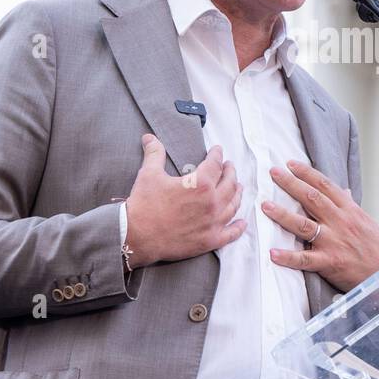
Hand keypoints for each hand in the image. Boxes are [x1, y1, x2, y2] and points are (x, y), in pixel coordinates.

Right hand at [124, 134, 245, 266]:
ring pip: (233, 206)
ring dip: (237, 194)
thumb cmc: (144, 204)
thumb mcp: (149, 174)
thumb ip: (154, 153)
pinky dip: (238, 228)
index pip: (215, 164)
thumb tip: (149, 137)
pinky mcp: (209, 241)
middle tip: (229, 167)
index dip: (217, 155)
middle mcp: (212, 202)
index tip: (218, 150)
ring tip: (238, 187)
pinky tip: (242, 223)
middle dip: (231, 172)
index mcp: (200, 184)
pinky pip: (230, 234)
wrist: (136, 236)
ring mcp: (212, 223)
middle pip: (229, 183)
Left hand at [261, 158, 378, 293]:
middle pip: (311, 197)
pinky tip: (273, 253)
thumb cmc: (377, 249)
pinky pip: (304, 259)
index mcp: (350, 210)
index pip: (325, 185)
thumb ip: (351, 206)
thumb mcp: (367, 222)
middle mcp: (340, 222)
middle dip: (290, 183)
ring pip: (303, 224)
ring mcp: (333, 242)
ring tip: (265, 206)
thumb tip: (344, 191)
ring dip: (282, 214)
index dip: (306, 173)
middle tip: (273, 173)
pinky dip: (288, 257)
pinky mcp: (329, 263)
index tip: (290, 164)